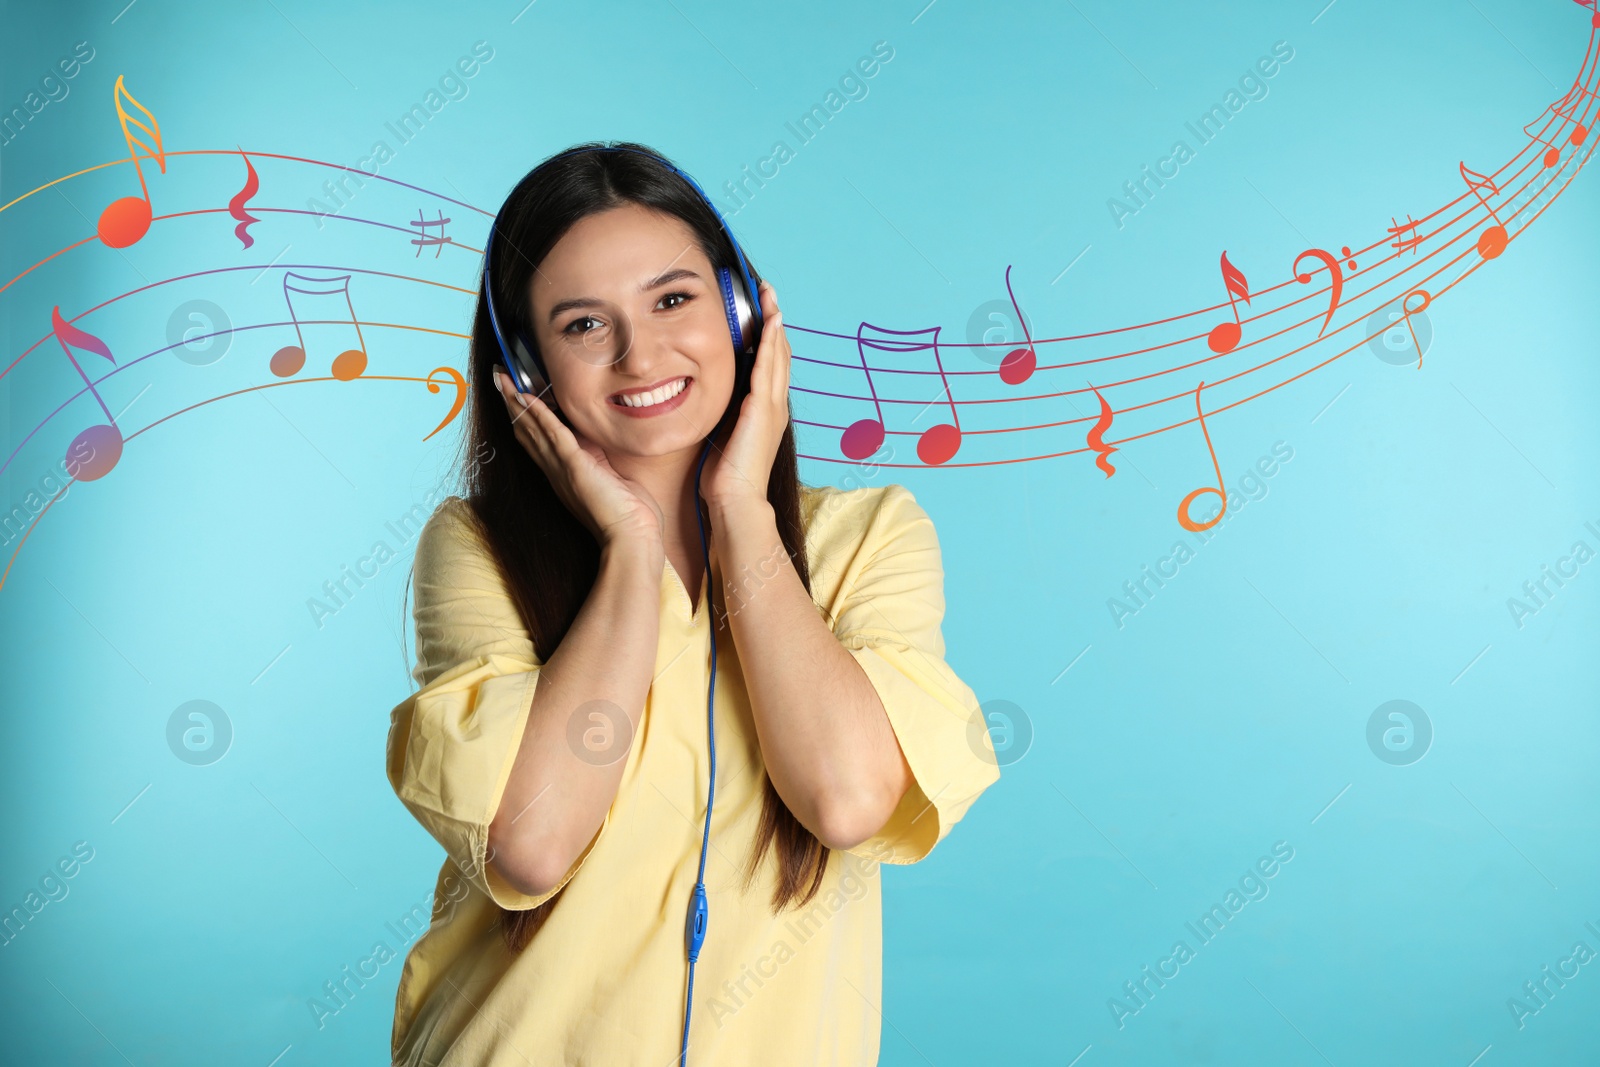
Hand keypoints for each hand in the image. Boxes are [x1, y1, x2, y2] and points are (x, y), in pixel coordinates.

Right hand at [492, 366, 664, 547]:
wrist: (631, 537)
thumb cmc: (628, 515)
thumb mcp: (611, 479)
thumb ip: (601, 461)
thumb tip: (600, 443)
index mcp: (564, 476)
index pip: (538, 442)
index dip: (526, 418)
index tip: (517, 397)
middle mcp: (556, 472)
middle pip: (527, 432)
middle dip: (513, 405)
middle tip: (499, 379)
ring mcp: (562, 469)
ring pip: (533, 429)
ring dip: (518, 403)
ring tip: (503, 380)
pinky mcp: (573, 466)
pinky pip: (552, 433)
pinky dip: (539, 414)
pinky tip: (526, 397)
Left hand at [700, 281, 789, 507]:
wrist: (735, 502)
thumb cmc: (724, 478)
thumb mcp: (722, 437)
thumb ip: (721, 416)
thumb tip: (700, 400)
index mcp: (764, 412)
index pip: (769, 365)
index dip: (767, 336)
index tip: (760, 312)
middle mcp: (774, 405)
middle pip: (779, 353)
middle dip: (774, 321)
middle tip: (768, 292)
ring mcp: (772, 406)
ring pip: (779, 354)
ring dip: (775, 322)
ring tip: (770, 295)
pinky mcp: (764, 408)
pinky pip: (770, 367)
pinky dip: (771, 342)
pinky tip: (770, 321)